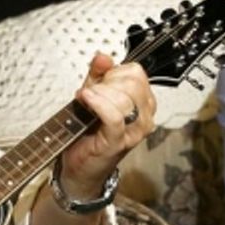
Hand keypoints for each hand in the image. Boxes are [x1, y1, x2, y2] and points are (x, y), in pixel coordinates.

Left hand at [59, 53, 155, 196]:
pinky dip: (97, 103)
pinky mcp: (118, 141)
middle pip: (132, 82)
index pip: (136, 73)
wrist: (80, 167)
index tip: (100, 83)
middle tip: (92, 94)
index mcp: (143, 102)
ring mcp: (134, 131)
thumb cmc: (88, 134)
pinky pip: (113, 115)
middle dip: (106, 82)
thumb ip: (98, 74)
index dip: (114, 72)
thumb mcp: (94, 96)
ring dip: (99, 94)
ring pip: (124, 97)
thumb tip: (103, 56)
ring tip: (86, 101)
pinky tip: (86, 100)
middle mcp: (144, 116)